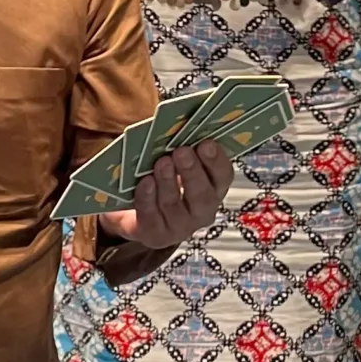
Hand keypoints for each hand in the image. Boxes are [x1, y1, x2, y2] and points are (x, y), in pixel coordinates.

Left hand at [100, 141, 232, 250]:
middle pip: (202, 195)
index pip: (222, 177)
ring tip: (161, 162)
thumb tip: (178, 126)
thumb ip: (181, 149)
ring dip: (168, 182)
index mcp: (213, 190)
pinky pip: (152, 216)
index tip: (206, 143)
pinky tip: (145, 182)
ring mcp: (180, 228)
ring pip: (175, 205)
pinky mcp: (156, 235)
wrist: (137, 215)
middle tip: (182, 151)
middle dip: (192, 172)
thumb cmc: (162, 180)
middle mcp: (202, 212)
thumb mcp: (176, 164)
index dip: (216, 161)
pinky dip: (148, 198)